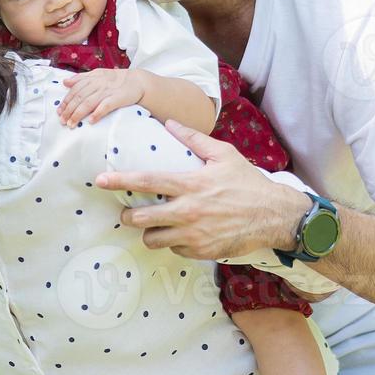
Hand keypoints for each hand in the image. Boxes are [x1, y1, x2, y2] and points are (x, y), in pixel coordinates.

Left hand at [58, 69, 144, 125]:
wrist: (137, 81)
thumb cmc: (116, 79)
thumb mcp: (98, 74)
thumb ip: (81, 78)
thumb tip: (65, 82)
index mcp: (92, 78)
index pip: (75, 90)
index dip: (66, 101)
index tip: (59, 112)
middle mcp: (98, 84)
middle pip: (79, 98)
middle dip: (69, 110)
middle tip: (62, 121)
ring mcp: (107, 91)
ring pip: (88, 103)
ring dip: (78, 114)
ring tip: (71, 124)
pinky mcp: (117, 99)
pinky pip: (105, 106)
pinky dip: (97, 113)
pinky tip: (91, 121)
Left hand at [94, 120, 305, 260]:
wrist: (274, 216)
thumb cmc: (249, 183)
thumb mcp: (224, 155)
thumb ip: (194, 139)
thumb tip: (171, 124)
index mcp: (191, 184)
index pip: (147, 182)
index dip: (121, 181)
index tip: (100, 180)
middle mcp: (189, 211)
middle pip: (142, 218)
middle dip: (129, 216)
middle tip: (129, 212)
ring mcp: (194, 234)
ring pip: (153, 239)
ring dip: (149, 232)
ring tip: (154, 225)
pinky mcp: (201, 251)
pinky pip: (174, 250)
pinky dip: (173, 242)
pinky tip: (181, 234)